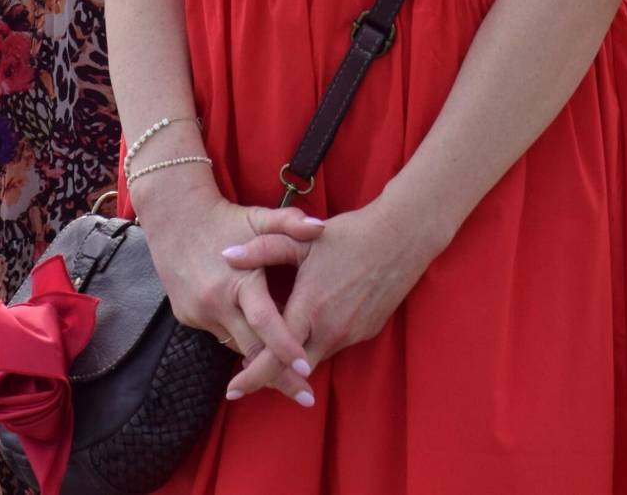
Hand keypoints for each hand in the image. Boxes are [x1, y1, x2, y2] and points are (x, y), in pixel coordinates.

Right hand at [141, 194, 325, 407]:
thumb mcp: (259, 218)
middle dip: (279, 376)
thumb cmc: (225, 218)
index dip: (286, 348)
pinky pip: (220, 335)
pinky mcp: (187, 318)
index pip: (266, 323)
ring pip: (236, 346)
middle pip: (252, 351)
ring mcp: (199, 314)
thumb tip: (322, 227)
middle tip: (306, 396)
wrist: (174, 218)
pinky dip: (238, 338)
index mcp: (239, 281)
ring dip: (258, 360)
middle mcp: (216, 303)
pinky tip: (255, 340)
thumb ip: (291, 223)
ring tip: (286, 376)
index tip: (307, 368)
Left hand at [236, 198, 438, 394]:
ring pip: (314, 358)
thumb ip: (262, 250)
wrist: (401, 237)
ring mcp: (351, 334)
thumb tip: (225, 256)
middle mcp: (330, 330)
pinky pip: (334, 346)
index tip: (232, 391)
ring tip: (276, 345)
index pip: (273, 358)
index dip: (250, 378)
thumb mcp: (301, 240)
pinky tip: (311, 325)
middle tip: (247, 376)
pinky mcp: (366, 332)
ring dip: (295, 357)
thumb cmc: (348, 235)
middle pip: (293, 370)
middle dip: (270, 377)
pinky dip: (317, 342)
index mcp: (309, 309)